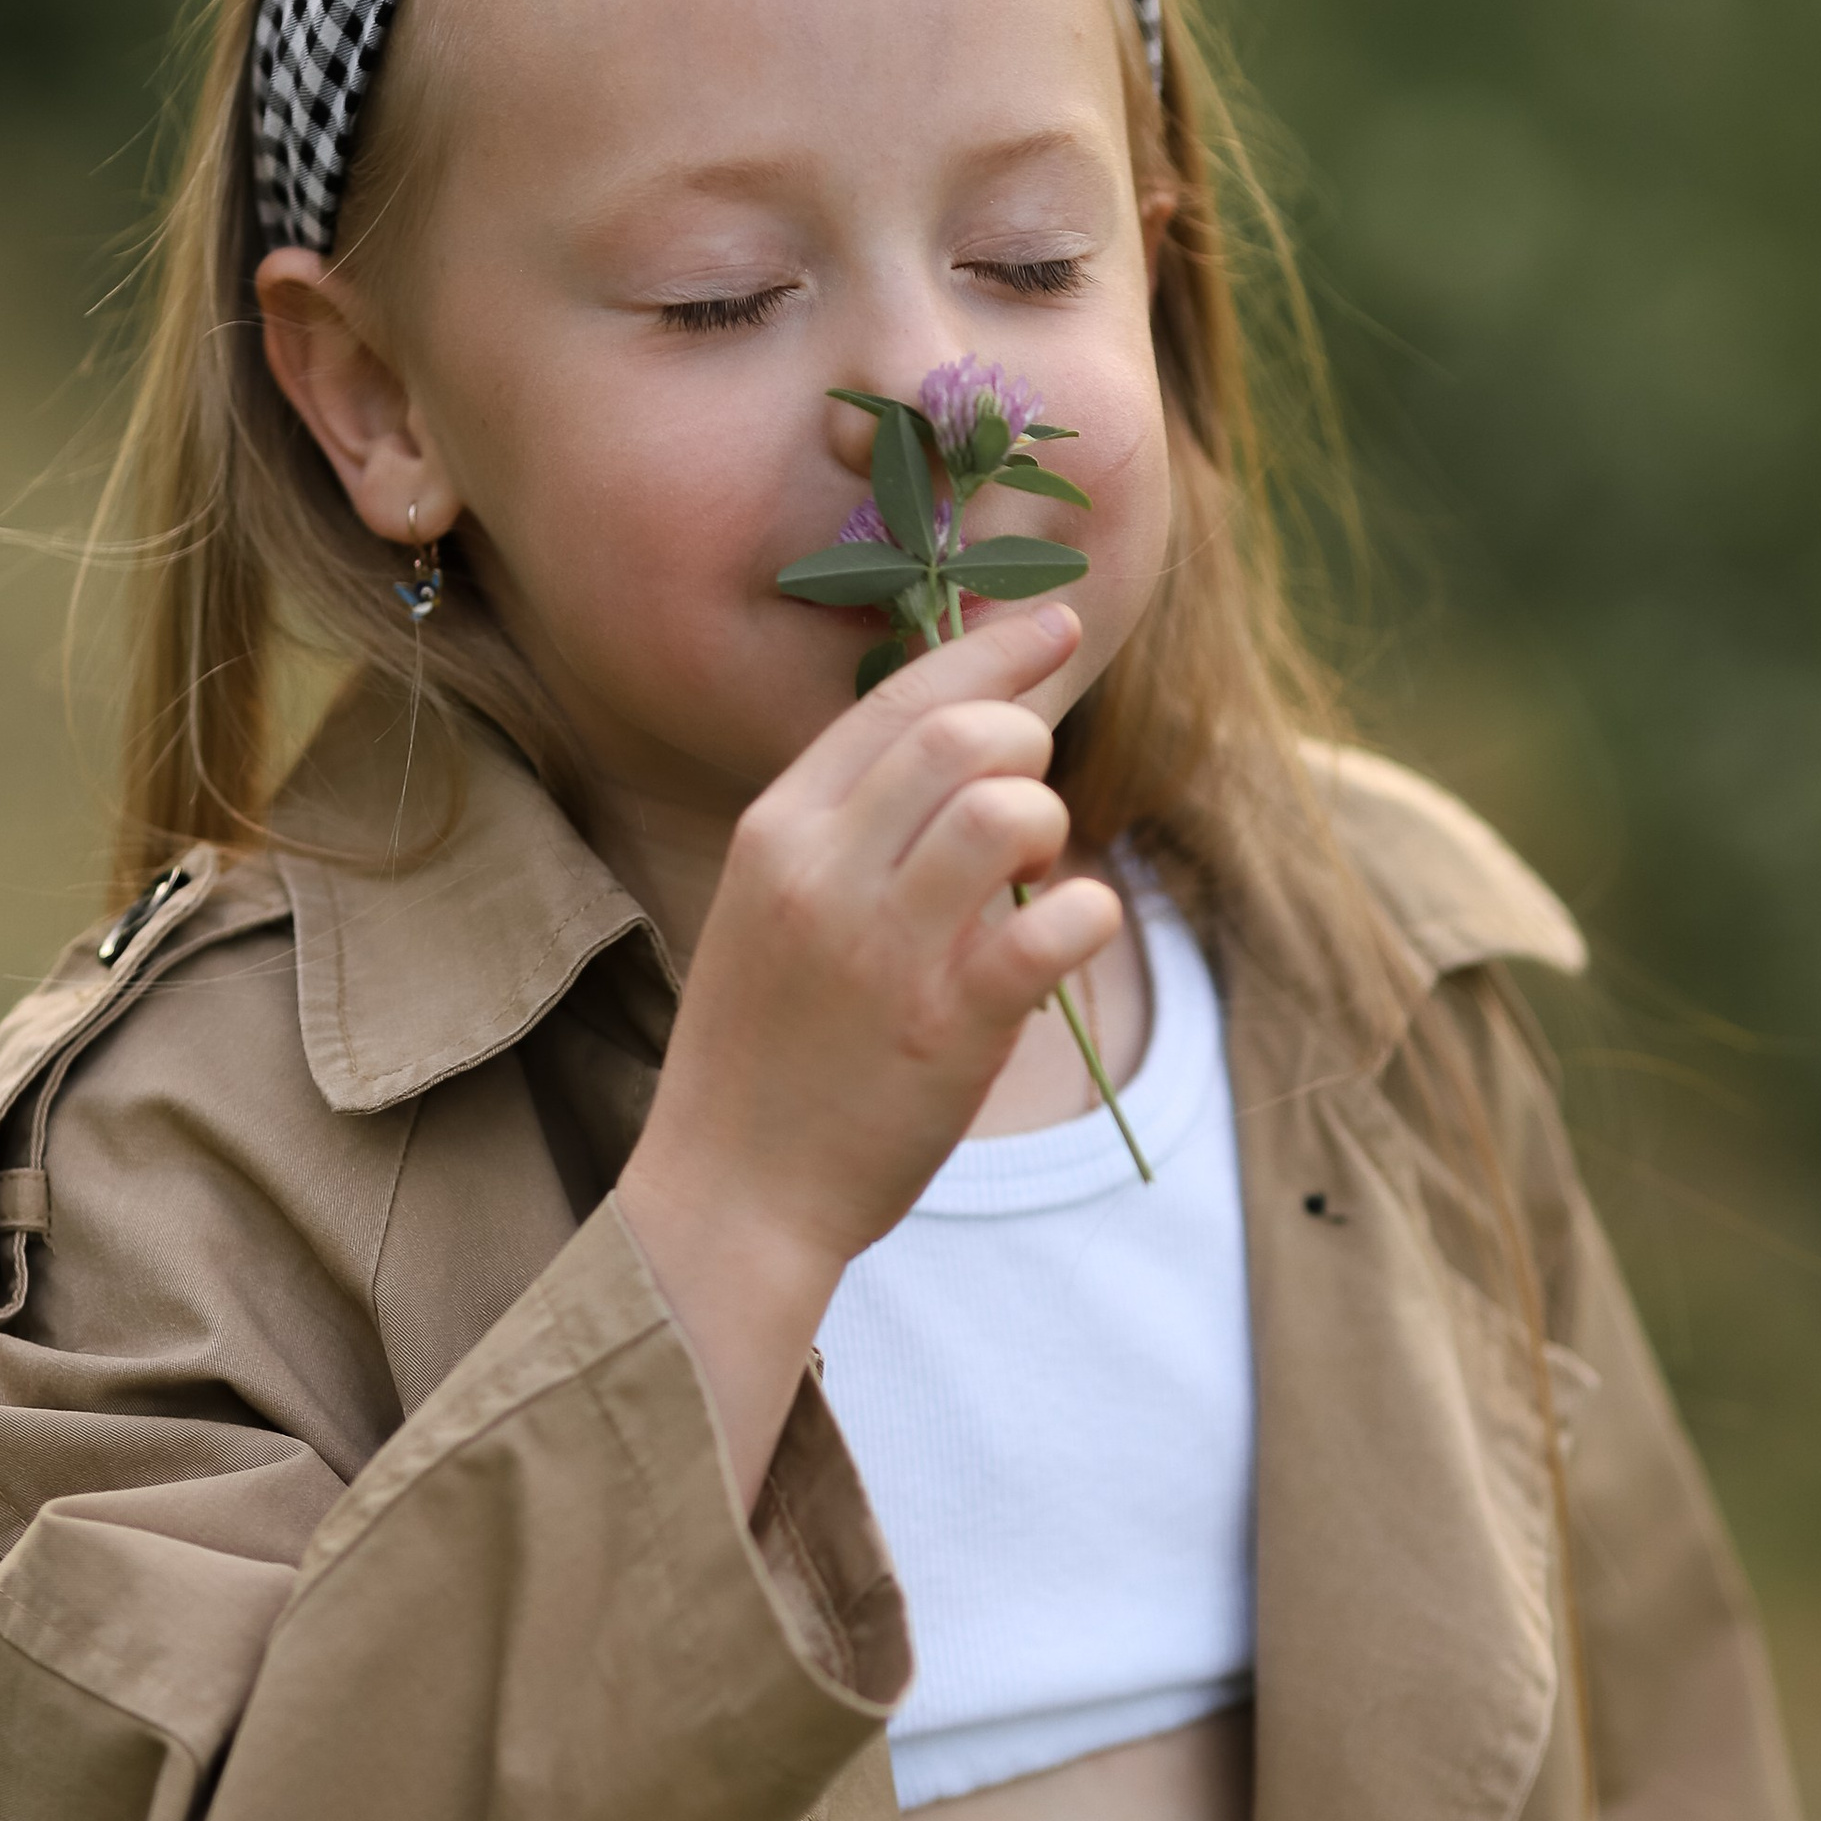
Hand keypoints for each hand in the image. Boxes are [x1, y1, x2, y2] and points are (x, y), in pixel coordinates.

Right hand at [615, 603, 1113, 1507]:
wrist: (731, 1195)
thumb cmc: (766, 1055)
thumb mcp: (773, 911)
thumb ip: (849, 830)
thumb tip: (959, 746)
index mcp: (775, 830)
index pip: (894, 699)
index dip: (988, 653)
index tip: (1052, 625)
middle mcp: (823, 870)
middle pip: (960, 732)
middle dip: (1026, 742)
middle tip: (1033, 802)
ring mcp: (884, 946)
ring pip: (1010, 808)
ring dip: (1052, 828)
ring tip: (1038, 879)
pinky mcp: (947, 1024)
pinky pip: (1061, 923)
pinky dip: (1090, 916)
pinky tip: (1068, 940)